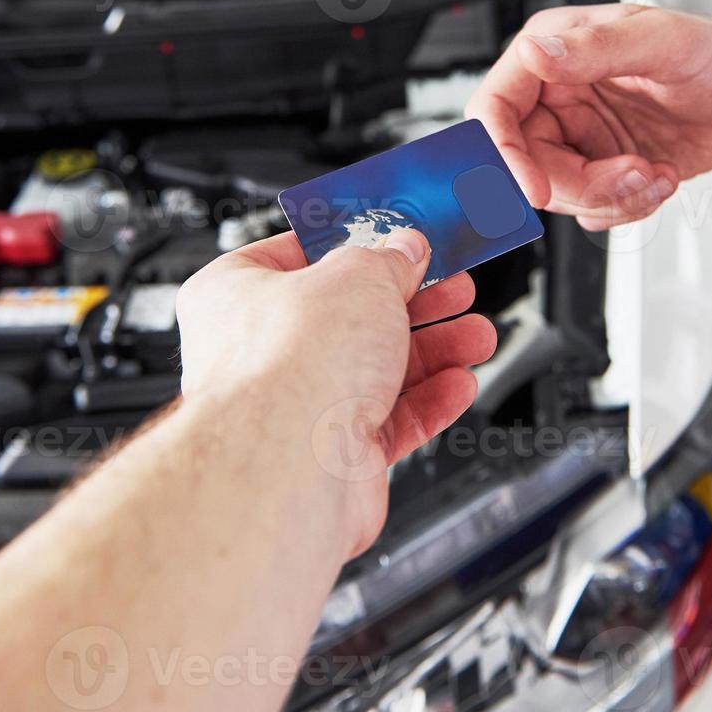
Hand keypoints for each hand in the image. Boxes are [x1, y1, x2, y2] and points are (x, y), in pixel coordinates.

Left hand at [175, 230, 496, 553]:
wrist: (288, 469)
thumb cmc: (289, 368)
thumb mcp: (356, 277)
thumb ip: (388, 260)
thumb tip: (405, 251)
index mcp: (236, 292)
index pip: (301, 254)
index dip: (358, 246)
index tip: (401, 242)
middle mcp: (259, 351)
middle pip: (350, 316)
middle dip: (414, 304)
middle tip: (453, 288)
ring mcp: (295, 406)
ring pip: (375, 370)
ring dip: (433, 352)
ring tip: (475, 335)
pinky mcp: (330, 454)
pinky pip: (387, 420)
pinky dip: (427, 402)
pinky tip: (458, 383)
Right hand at [466, 4, 711, 228]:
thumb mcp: (662, 40)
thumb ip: (596, 49)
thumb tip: (536, 53)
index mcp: (552, 53)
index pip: (495, 108)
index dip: (502, 153)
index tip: (534, 188)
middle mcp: (556, 96)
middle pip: (527, 165)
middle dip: (581, 184)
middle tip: (632, 173)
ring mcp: (577, 137)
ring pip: (561, 194)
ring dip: (613, 197)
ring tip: (657, 172)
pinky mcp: (600, 169)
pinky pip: (592, 209)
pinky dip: (628, 207)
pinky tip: (660, 177)